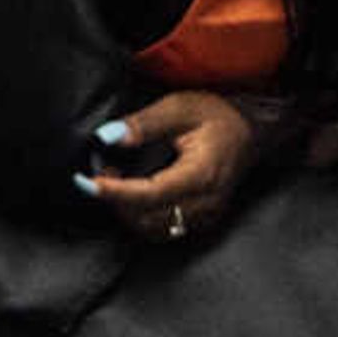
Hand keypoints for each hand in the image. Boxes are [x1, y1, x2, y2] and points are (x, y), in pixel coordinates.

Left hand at [82, 90, 259, 242]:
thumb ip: (144, 123)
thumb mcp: (180, 107)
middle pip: (149, 218)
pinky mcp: (202, 220)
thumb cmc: (217, 116)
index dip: (115, 192)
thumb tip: (109, 137)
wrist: (250, 130)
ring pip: (154, 230)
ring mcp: (206, 216)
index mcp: (202, 174)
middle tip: (99, 174)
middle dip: (116, 202)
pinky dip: (141, 217)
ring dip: (126, 212)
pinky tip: (131, 196)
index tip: (87, 182)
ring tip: (114, 183)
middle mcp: (206, 202)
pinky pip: (165, 229)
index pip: (150, 194)